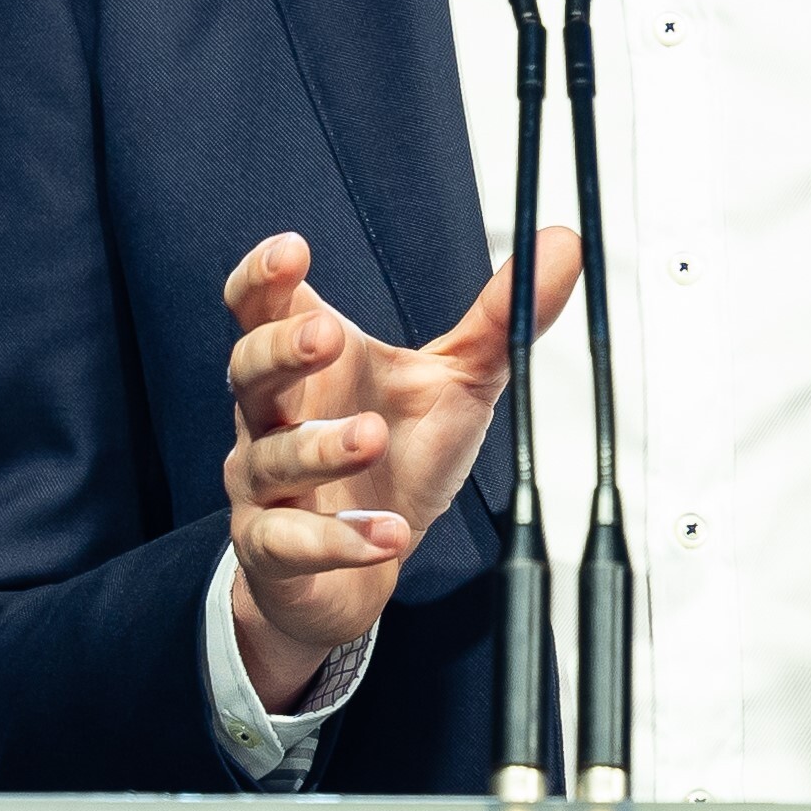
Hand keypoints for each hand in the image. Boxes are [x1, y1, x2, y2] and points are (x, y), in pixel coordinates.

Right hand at [222, 227, 581, 709]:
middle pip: (248, 371)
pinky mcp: (275, 553)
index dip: (262, 276)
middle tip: (330, 333)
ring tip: (371, 434)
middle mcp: (271, 417)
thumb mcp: (457, 380)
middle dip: (283, 349)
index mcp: (306, 364)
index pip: (257, 307)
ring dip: (320, 446)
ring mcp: (266, 487)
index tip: (293, 250)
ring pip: (270, 458)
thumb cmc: (397, 456)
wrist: (361, 568)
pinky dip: (343, 539)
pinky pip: (293, 544)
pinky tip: (391, 532)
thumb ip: (499, 316)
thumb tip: (562, 242)